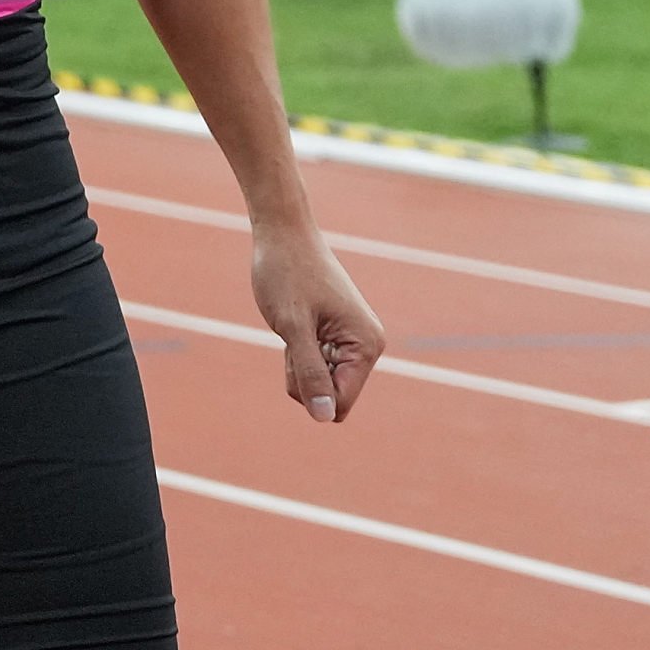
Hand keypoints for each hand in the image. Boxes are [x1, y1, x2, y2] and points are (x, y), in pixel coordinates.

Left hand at [250, 218, 382, 422]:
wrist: (282, 233)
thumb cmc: (286, 273)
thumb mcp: (292, 327)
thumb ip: (309, 373)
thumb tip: (324, 416)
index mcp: (367, 345)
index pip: (339, 404)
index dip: (309, 390)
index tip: (296, 351)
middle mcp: (368, 345)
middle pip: (330, 397)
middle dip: (302, 375)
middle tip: (293, 333)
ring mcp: (353, 341)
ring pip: (320, 384)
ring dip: (298, 362)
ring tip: (294, 324)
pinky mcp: (337, 336)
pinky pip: (316, 366)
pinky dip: (298, 351)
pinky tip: (297, 321)